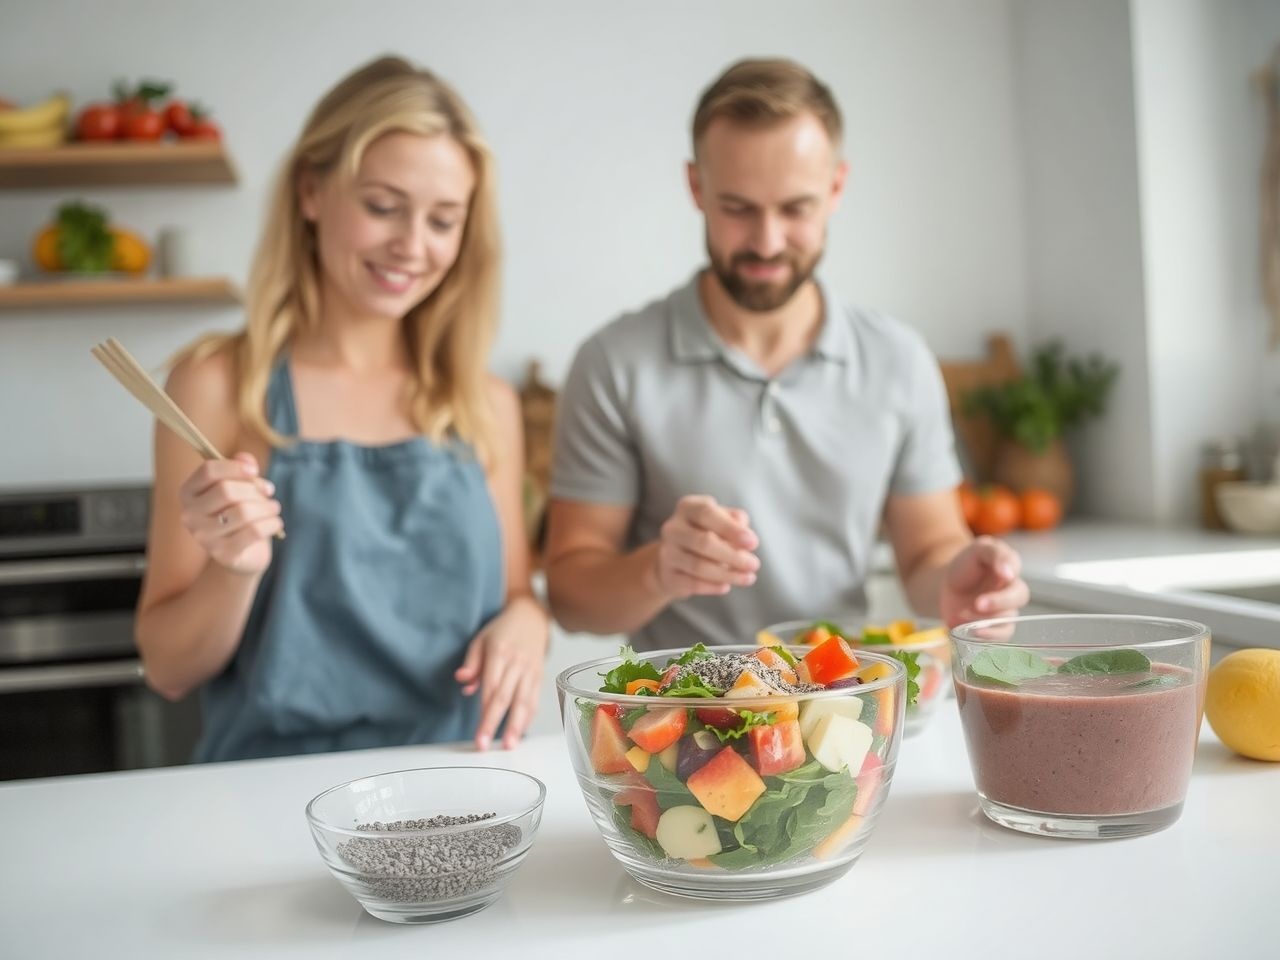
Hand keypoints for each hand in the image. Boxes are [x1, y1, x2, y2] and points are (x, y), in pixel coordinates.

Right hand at [178, 452, 282, 574]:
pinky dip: (271, 523)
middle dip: (254, 490)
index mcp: (188, 492)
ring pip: (243, 512)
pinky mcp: (223, 554)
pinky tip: (276, 522)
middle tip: (268, 493)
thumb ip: (242, 468)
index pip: (208, 471)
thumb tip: (246, 460)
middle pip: (226, 490)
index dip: (235, 467)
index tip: (254, 470)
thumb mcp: (241, 486)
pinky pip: (254, 531)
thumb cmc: (240, 513)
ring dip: (266, 507)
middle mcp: (189, 515)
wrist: (244, 553)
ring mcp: (204, 537)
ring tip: (274, 508)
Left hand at [455, 596, 549, 750]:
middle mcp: (517, 662)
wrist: (531, 617)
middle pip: (506, 697)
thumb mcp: (480, 639)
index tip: (477, 732)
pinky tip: (522, 732)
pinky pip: (535, 700)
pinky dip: (529, 718)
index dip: (484, 712)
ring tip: (510, 745)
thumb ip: (471, 662)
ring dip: (517, 726)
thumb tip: (463, 682)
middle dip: (495, 723)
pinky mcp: (540, 677)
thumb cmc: (502, 631)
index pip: (490, 687)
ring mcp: (531, 670)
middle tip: (486, 745)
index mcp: (500, 652)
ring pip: (524, 701)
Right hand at [653, 495, 759, 600]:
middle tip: (754, 565)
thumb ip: (735, 522)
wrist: (675, 561)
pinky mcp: (668, 576)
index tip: (753, 543)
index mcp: (688, 508)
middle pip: (703, 542)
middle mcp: (673, 528)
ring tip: (748, 578)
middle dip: (733, 555)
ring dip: (728, 574)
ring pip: (699, 566)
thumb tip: (746, 535)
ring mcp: (667, 553)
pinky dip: (712, 586)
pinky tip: (726, 586)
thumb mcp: (721, 521)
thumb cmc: (706, 534)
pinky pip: (692, 584)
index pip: (706, 513)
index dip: (730, 528)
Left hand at [939, 536, 1029, 627]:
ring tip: (963, 614)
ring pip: (1007, 617)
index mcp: (1009, 565)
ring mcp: (1006, 608)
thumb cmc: (966, 565)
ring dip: (986, 618)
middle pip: (1018, 596)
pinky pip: (1001, 634)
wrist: (947, 586)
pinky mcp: (997, 626)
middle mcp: (1012, 588)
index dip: (1009, 571)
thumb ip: (994, 553)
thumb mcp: (977, 550)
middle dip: (999, 602)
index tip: (1003, 575)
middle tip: (978, 603)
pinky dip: (988, 634)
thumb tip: (1009, 572)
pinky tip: (973, 631)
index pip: (1015, 566)